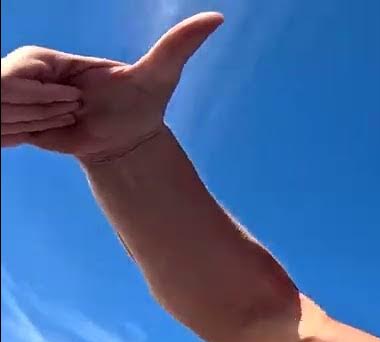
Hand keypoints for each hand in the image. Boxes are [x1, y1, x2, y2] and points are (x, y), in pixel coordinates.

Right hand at [0, 12, 221, 159]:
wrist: (127, 143)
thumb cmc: (144, 105)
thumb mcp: (162, 75)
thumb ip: (180, 44)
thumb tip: (217, 18)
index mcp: (51, 58)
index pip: (23, 70)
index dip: (47, 93)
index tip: (76, 105)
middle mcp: (31, 74)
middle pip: (8, 92)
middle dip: (42, 113)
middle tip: (73, 118)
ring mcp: (21, 98)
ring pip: (2, 112)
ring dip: (34, 126)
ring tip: (65, 127)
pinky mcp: (16, 123)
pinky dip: (18, 136)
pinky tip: (47, 139)